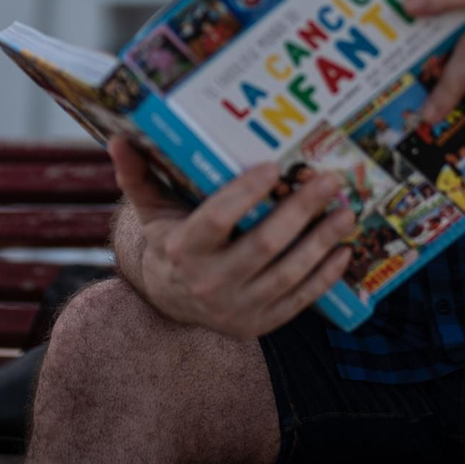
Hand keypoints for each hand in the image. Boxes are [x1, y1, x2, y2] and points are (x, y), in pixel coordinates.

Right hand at [108, 137, 354, 337]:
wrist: (170, 300)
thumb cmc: (169, 240)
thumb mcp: (151, 210)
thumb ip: (138, 175)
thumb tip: (118, 139)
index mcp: (183, 249)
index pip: (216, 219)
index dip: (245, 193)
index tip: (274, 166)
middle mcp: (209, 283)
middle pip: (262, 245)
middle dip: (300, 212)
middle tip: (328, 181)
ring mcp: (237, 308)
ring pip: (287, 274)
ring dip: (321, 243)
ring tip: (346, 212)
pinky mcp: (259, 324)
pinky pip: (298, 301)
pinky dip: (324, 277)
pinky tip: (343, 250)